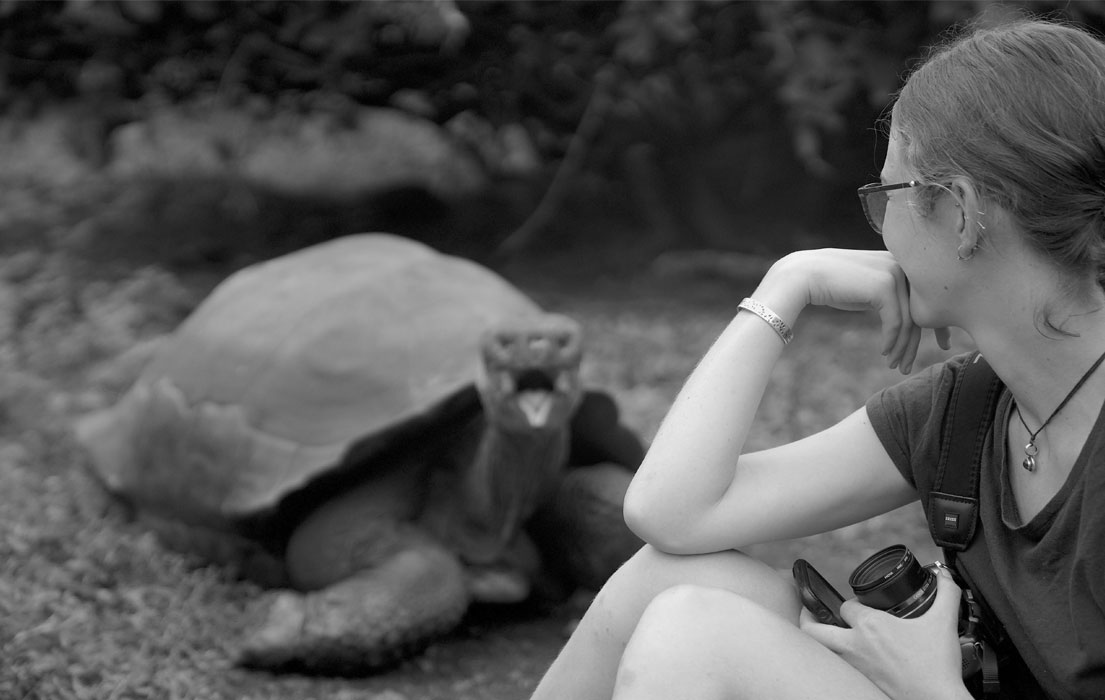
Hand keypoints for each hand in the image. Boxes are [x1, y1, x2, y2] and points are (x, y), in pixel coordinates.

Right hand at [759, 249, 949, 373]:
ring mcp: (894, 273)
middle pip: (921, 309)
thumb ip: (886, 294)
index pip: (925, 296)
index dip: (935, 323)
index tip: (939, 342)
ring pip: (909, 320)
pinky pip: (896, 322)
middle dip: (921, 340)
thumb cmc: (829, 284)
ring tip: (897, 366)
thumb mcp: (865, 288)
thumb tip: (903, 318)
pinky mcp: (884, 286)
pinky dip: (892, 342)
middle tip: (911, 364)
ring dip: (903, 348)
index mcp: (900, 261)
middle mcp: (901, 264)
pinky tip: (884, 354)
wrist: (801, 276)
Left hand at [799, 566, 970, 699]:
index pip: (846, 606)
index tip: (861, 606)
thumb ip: (946, 594)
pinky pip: (835, 668)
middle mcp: (855, 646)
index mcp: (870, 627)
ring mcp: (854, 667)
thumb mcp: (944, 622)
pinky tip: (844, 657)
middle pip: (814, 629)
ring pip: (821, 650)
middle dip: (807, 617)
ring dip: (819, 639)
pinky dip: (833, 660)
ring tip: (822, 632)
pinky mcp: (859, 683)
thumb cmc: (937, 665)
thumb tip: (945, 576)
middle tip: (810, 610)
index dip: (851, 603)